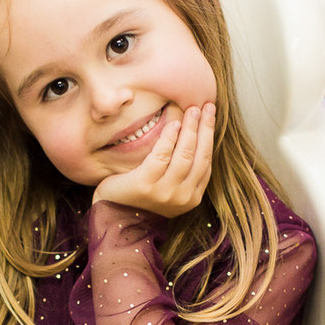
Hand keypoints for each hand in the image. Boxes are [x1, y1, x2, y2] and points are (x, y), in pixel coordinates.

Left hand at [93, 102, 214, 218]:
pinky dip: (169, 139)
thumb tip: (193, 135)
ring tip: (192, 110)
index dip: (209, 137)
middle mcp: (183, 197)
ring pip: (185, 155)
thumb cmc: (141, 199)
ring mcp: (165, 193)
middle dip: (205, 128)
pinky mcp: (146, 185)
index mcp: (191, 197)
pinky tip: (173, 124)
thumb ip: (181, 171)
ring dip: (190, 129)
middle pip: (200, 156)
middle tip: (206, 106)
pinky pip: (162, 156)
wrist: (115, 218)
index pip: (206, 162)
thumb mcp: (168, 187)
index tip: (209, 116)